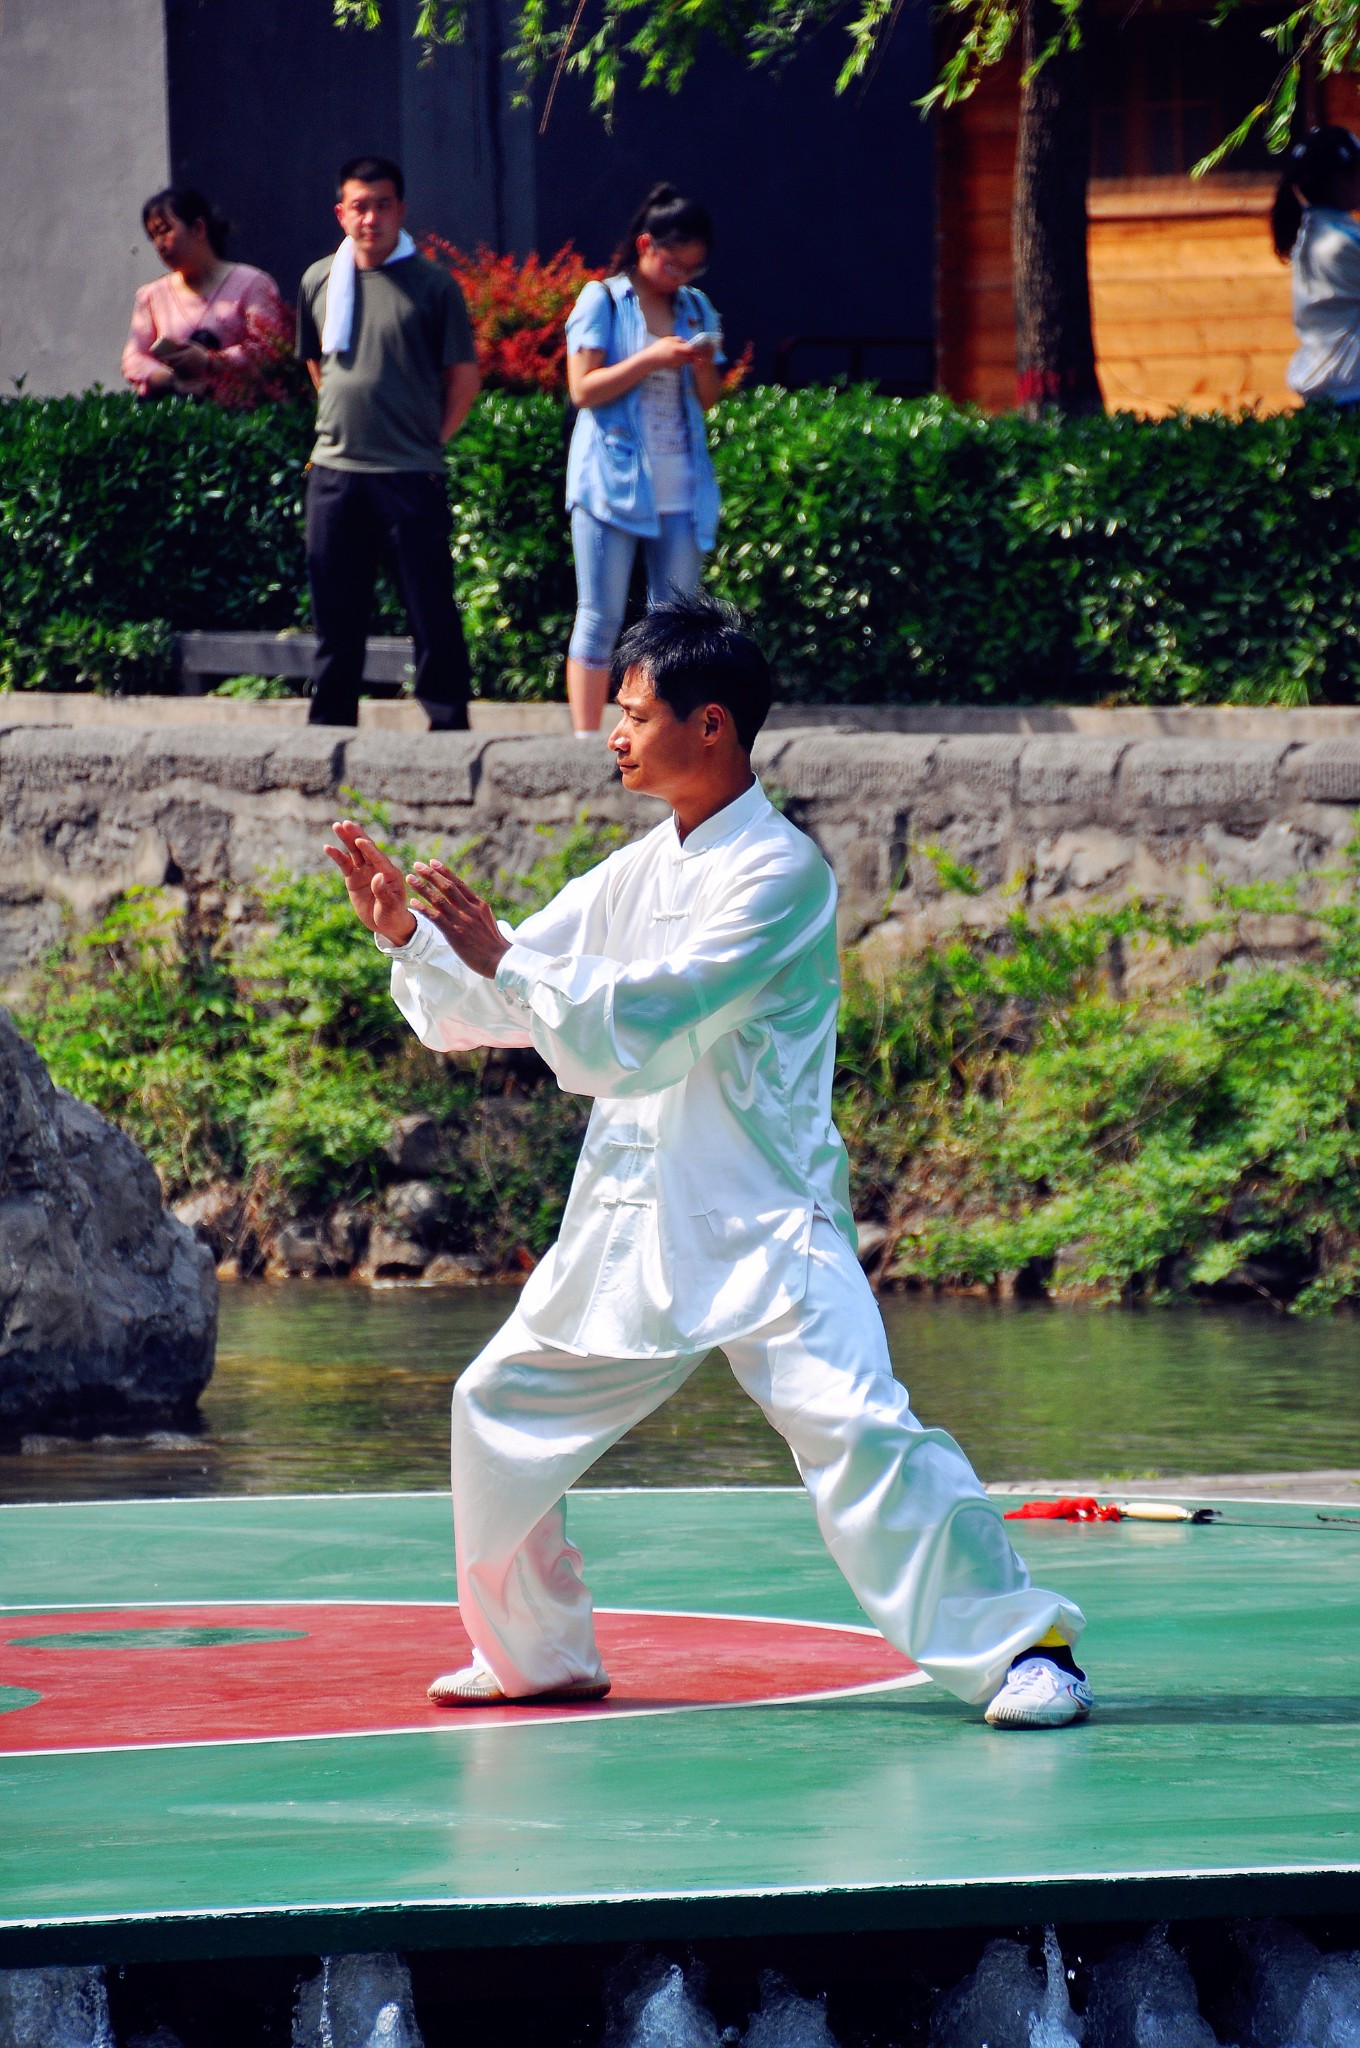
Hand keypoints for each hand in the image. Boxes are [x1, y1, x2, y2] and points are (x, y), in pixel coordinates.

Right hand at [324, 820, 415, 943]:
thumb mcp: (390, 907)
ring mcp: (365, 872)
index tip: (360, 840)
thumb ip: (384, 893)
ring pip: (354, 852)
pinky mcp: (354, 878)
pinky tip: (328, 847)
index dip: (369, 849)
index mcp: (390, 873)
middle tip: (347, 823)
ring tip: (337, 825)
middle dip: (356, 836)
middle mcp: (377, 868)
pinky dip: (337, 856)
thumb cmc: (393, 916)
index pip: (378, 858)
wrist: (386, 924)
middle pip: (365, 849)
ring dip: (346, 839)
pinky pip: (344, 864)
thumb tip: (378, 877)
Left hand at [406, 860, 509, 979]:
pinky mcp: (454, 933)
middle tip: (417, 865)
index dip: (444, 872)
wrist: (500, 959)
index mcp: (478, 904)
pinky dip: (423, 908)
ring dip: (423, 887)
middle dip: (431, 874)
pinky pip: (435, 917)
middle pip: (447, 886)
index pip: (459, 884)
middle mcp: (470, 909)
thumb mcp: (486, 920)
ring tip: (410, 879)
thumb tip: (465, 903)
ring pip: (439, 899)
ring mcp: (462, 920)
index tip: (433, 862)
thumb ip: (475, 910)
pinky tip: (413, 902)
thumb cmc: (493, 943)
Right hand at [646, 334, 699, 369]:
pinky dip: (682, 360)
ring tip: (685, 353)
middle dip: (695, 354)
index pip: (691, 349)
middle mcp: (679, 357)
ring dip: (688, 357)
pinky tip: (677, 357)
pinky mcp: (675, 366)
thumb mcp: (667, 340)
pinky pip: (681, 362)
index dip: (696, 348)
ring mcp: (677, 363)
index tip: (699, 347)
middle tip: (697, 352)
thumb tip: (684, 341)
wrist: (650, 360)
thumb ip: (677, 340)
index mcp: (678, 349)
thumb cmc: (657, 349)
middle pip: (691, 356)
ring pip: (687, 360)